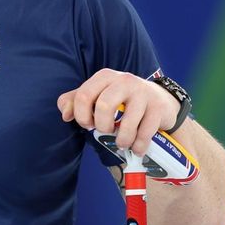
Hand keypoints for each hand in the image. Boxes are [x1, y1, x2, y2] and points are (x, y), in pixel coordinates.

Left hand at [58, 68, 180, 155]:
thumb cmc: (120, 100)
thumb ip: (74, 102)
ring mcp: (143, 93)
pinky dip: (138, 146)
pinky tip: (136, 147)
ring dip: (122, 141)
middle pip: (104, 106)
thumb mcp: (96, 95)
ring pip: (127, 124)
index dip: (81, 116)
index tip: (88, 124)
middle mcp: (124, 80)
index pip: (83, 96)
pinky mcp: (158, 107)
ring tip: (122, 143)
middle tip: (105, 131)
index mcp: (105, 77)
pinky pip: (145, 133)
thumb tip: (65, 115)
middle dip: (102, 126)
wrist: (158, 99)